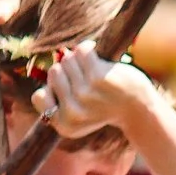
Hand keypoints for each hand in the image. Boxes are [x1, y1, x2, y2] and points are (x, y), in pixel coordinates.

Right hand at [36, 42, 152, 139]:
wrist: (138, 107)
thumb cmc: (104, 105)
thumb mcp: (77, 113)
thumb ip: (55, 102)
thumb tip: (37, 86)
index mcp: (65, 126)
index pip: (38, 97)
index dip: (52, 88)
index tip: (71, 92)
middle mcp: (73, 113)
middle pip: (53, 72)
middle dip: (69, 70)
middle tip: (87, 80)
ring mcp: (85, 95)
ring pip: (67, 59)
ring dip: (80, 59)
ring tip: (94, 71)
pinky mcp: (98, 78)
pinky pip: (81, 50)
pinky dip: (90, 48)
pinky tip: (99, 57)